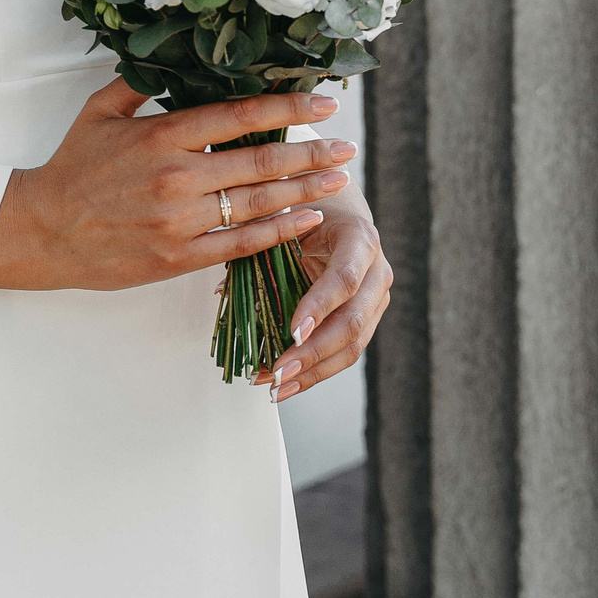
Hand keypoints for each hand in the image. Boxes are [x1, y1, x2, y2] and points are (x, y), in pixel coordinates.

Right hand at [0, 82, 355, 291]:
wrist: (41, 230)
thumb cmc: (72, 168)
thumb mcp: (99, 112)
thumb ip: (141, 85)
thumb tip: (175, 57)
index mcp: (162, 135)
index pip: (239, 116)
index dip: (288, 109)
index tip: (325, 104)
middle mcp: (177, 176)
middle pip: (261, 162)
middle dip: (312, 153)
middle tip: (347, 145)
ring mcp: (179, 220)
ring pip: (257, 203)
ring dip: (306, 190)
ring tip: (338, 178)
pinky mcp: (177, 257)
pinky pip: (238, 243)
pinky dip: (277, 231)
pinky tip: (306, 219)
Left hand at [260, 205, 391, 401]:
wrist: (340, 212)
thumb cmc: (309, 214)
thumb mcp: (288, 221)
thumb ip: (262, 250)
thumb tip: (221, 291)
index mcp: (359, 238)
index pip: (345, 279)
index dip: (320, 307)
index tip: (293, 332)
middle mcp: (377, 271)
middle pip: (353, 321)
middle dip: (314, 352)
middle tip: (279, 371)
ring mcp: (377, 298)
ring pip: (353, 345)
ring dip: (313, 371)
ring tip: (277, 386)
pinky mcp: (369, 319)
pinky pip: (347, 352)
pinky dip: (316, 371)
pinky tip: (288, 383)